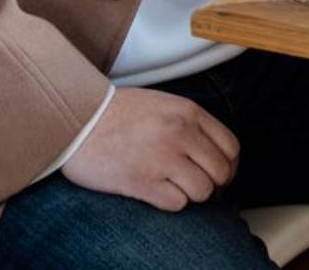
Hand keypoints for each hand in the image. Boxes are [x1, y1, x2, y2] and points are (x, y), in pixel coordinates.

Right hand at [61, 88, 238, 211]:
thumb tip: (213, 154)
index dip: (229, 166)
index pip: (231, 147)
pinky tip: (155, 191)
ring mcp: (162, 157)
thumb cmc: (118, 113)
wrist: (78, 119)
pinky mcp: (143, 181)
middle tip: (196, 186)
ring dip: (190, 194)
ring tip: (172, 186)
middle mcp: (180, 133)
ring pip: (202, 191)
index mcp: (188, 112)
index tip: (217, 174)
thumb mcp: (163, 104)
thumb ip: (190, 124)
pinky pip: (177, 204)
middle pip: (221, 172)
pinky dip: (170, 202)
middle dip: (213, 184)